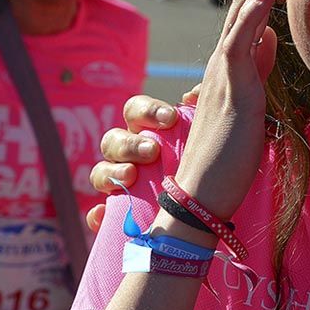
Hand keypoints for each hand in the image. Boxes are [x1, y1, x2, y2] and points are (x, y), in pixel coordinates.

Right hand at [85, 86, 201, 231]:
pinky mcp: (119, 213)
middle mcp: (130, 154)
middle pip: (113, 140)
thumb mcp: (211, 134)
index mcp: (149, 131)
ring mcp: (121, 183)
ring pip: (101, 172)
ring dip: (112, 172)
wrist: (212, 207)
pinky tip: (103, 212)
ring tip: (131, 176)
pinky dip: (98, 213)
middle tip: (153, 152)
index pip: (135, 111)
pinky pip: (99, 214)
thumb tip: (192, 95)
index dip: (147, 111)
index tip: (171, 118)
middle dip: (129, 144)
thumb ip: (204, 109)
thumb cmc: (211, 162)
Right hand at [171, 0, 308, 218]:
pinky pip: (237, 44)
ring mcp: (224, 70)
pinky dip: (251, 15)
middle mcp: (226, 57)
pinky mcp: (228, 89)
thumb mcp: (251, 102)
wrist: (202, 194)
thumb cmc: (229, 154)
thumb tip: (270, 41)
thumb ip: (256, 68)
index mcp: (234, 59)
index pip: (253, 3)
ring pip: (243, 8)